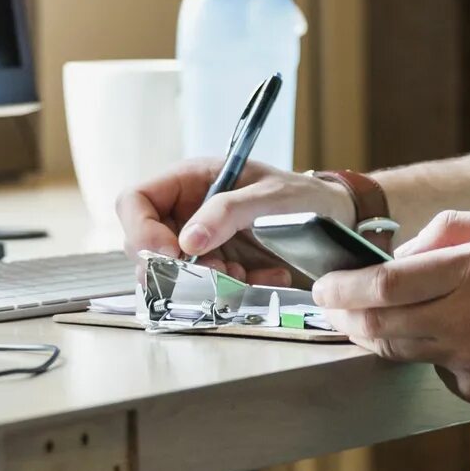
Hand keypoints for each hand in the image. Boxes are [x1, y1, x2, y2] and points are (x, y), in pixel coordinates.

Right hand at [115, 159, 351, 288]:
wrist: (335, 219)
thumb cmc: (304, 196)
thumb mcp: (270, 197)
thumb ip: (227, 212)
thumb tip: (187, 242)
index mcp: (189, 180)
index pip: (134, 202)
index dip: (141, 231)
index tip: (173, 254)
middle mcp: (185, 210)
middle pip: (143, 245)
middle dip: (175, 266)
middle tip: (215, 271)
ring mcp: (198, 240)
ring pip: (171, 273)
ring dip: (204, 281)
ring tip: (244, 273)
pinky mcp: (216, 265)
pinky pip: (203, 288)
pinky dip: (228, 290)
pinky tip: (261, 276)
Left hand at [308, 211, 469, 414]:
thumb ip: (452, 230)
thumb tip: (404, 251)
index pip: (382, 285)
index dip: (341, 289)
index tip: (323, 285)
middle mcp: (465, 320)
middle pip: (377, 327)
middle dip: (344, 318)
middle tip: (332, 308)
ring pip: (400, 351)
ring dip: (379, 336)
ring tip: (377, 319)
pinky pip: (439, 370)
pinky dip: (436, 354)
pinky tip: (467, 341)